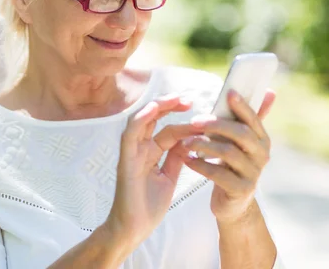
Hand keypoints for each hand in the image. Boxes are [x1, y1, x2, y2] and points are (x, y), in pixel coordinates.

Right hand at [105, 95, 203, 245]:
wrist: (133, 229)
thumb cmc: (147, 207)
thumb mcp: (168, 178)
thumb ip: (176, 159)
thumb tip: (190, 141)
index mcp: (149, 154)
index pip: (167, 130)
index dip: (185, 122)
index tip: (203, 116)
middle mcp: (139, 149)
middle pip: (153, 119)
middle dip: (170, 106)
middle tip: (189, 99)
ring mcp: (131, 153)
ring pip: (141, 120)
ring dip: (157, 107)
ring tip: (176, 99)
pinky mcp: (125, 160)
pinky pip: (129, 134)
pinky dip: (140, 120)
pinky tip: (153, 110)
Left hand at [179, 89, 275, 223]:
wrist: (233, 204)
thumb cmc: (232, 165)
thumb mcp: (240, 142)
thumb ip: (247, 119)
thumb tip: (268, 91)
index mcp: (261, 140)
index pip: (253, 119)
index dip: (242, 106)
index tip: (228, 93)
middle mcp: (262, 155)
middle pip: (241, 133)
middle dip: (216, 124)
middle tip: (194, 121)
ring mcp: (253, 173)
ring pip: (228, 153)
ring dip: (204, 144)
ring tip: (186, 142)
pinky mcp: (240, 189)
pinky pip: (218, 174)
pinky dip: (200, 165)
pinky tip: (187, 160)